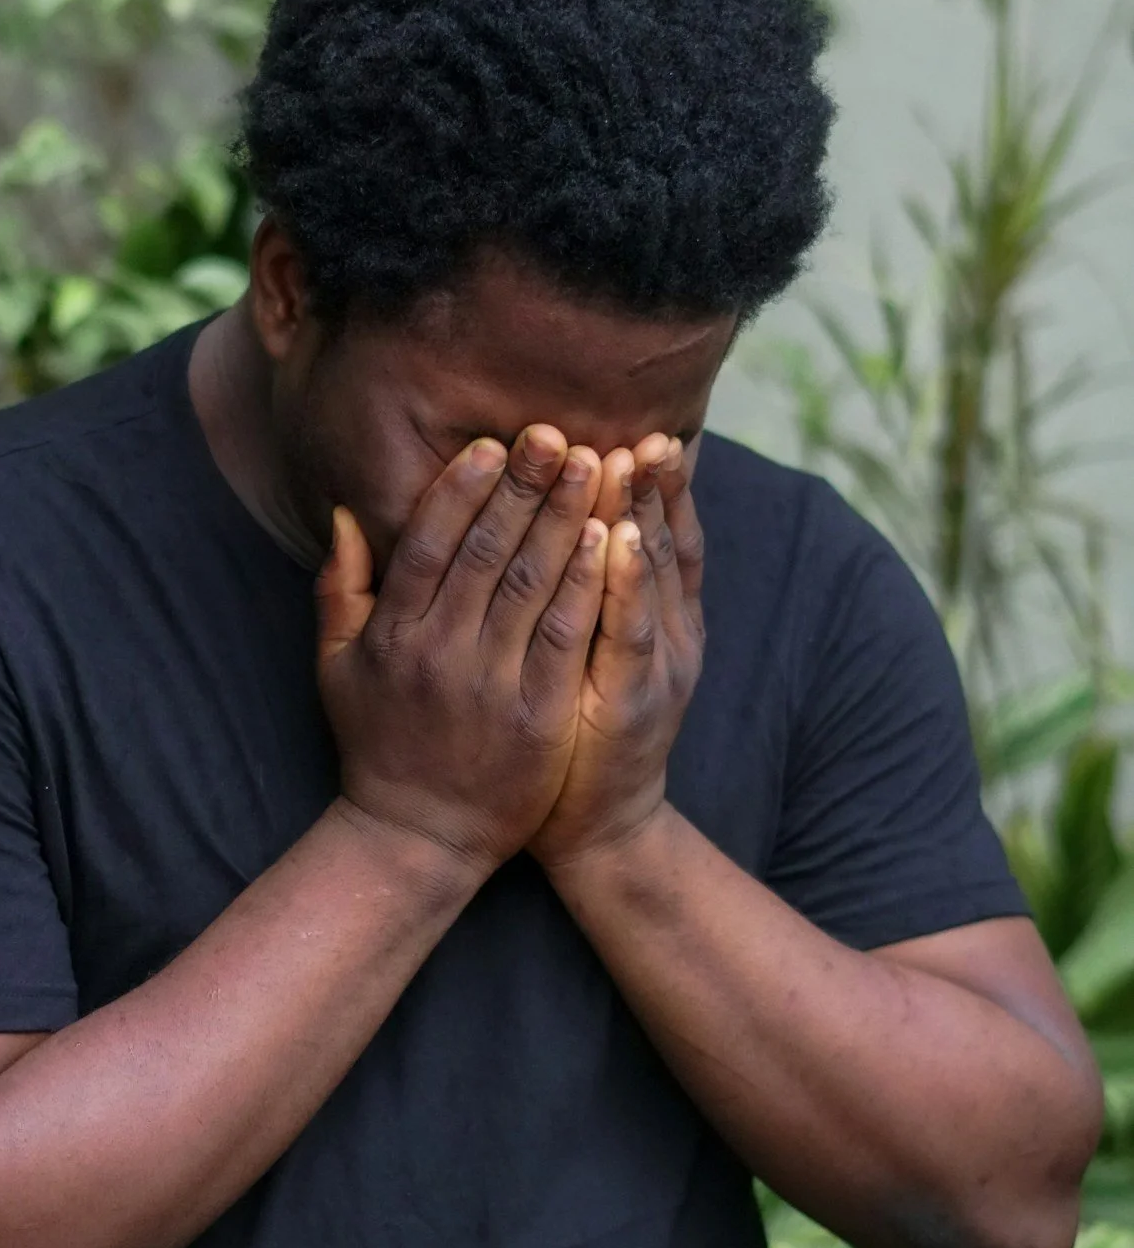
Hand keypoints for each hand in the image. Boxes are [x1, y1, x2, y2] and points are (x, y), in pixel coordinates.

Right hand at [317, 427, 607, 875]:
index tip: (491, 443)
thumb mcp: (338, 666)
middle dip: (524, 486)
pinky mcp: (541, 717)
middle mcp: (440, 653)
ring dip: (566, 518)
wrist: (417, 838)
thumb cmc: (377, 744)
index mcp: (393, 635)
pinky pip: (571, 637)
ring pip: (534, 584)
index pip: (428, 544)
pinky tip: (612, 538)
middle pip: (488, 552)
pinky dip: (591, 583)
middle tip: (553, 432)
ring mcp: (493, 686)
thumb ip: (341, 587)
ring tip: (592, 464)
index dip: (461, 490)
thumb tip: (348, 512)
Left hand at [528, 433, 704, 870]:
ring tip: (634, 454)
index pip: (661, 529)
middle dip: (652, 480)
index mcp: (658, 614)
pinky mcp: (634, 700)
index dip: (657, 481)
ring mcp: (657, 665)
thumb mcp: (593, 650)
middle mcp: (670, 631)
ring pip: (655, 573)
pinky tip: (623, 539)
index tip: (644, 424)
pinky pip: (632, 631)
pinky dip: (630, 582)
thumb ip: (589, 587)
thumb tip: (581, 516)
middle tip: (642, 421)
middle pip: (664, 537)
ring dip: (645, 511)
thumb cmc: (578, 730)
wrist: (596, 826)